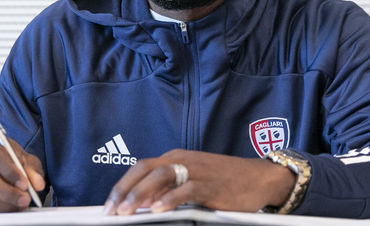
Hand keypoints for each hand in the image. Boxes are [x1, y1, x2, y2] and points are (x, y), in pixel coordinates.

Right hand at [0, 132, 45, 211]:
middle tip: (24, 199)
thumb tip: (37, 183)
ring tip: (19, 205)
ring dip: (2, 203)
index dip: (10, 171)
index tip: (24, 184)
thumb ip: (32, 169)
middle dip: (7, 192)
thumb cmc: (9, 159)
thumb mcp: (24, 159)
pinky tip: (8, 208)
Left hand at [103, 149, 295, 214]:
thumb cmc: (225, 182)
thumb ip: (170, 189)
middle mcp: (183, 160)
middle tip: (112, 210)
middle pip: (145, 170)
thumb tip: (145, 204)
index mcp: (176, 158)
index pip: (141, 168)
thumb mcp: (194, 181)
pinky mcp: (211, 185)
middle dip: (124, 190)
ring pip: (161, 177)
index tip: (109, 204)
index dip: (122, 185)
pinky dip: (171, 199)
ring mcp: (197, 171)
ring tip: (127, 211)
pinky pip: (187, 189)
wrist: (260, 178)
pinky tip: (159, 210)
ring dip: (141, 194)